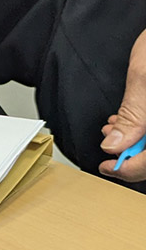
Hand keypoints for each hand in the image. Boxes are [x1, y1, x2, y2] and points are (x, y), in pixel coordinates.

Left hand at [100, 27, 145, 181]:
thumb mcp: (144, 78)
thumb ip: (133, 117)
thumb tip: (114, 147)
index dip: (130, 170)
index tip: (107, 167)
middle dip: (134, 156)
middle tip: (109, 150)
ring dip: (138, 143)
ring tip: (115, 130)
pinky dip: (145, 131)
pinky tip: (129, 121)